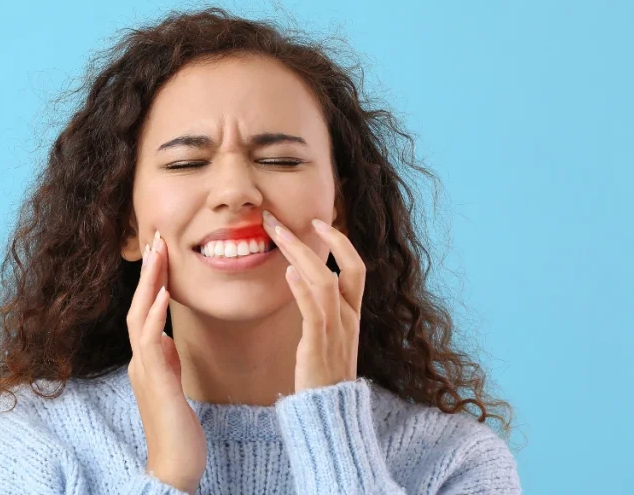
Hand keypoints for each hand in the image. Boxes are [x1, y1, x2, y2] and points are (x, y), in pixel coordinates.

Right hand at [126, 231, 206, 493]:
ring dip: (149, 283)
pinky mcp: (155, 384)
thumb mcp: (174, 387)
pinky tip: (163, 296)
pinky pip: (150, 343)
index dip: (153, 280)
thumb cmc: (179, 432)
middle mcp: (140, 361)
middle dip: (148, 271)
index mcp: (147, 360)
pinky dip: (154, 316)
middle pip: (138, 305)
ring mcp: (144, 371)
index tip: (163, 250)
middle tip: (158, 236)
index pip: (146, 310)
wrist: (175, 468)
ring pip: (139, 317)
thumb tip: (165, 338)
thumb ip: (167, 361)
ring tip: (159, 252)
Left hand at [262, 210, 366, 392]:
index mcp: (353, 315)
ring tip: (277, 235)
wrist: (330, 415)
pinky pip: (314, 312)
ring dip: (301, 255)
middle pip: (344, 268)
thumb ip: (320, 313)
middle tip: (280, 220)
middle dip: (316, 239)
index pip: (356, 268)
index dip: (341, 242)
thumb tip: (302, 285)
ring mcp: (337, 332)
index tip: (318, 222)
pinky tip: (287, 271)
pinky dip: (302, 289)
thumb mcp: (328, 339)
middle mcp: (349, 319)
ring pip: (326, 283)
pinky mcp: (318, 347)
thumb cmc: (323, 377)